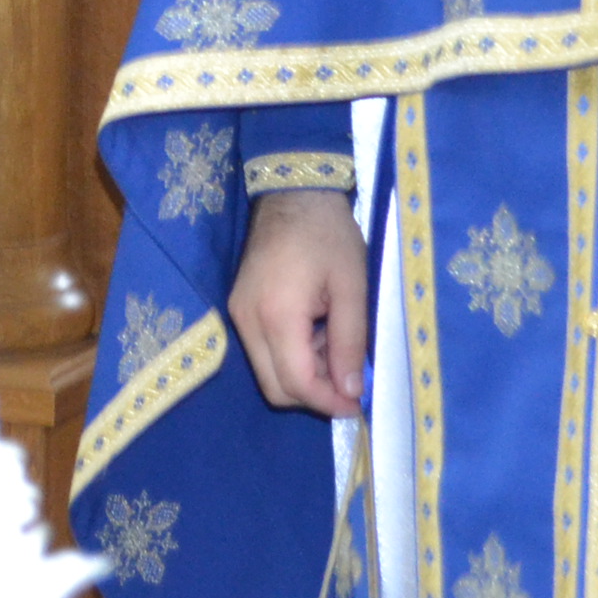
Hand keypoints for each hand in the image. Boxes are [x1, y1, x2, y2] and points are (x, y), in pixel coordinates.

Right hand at [227, 187, 370, 417]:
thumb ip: (350, 343)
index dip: (329, 402)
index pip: (297, 384)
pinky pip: (262, 351)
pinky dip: (291, 356)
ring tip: (335, 347)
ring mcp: (238, 314)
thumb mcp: (352, 288)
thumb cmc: (328, 235)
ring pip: (267, 372)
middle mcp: (247, 321)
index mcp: (277, 315)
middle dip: (314, 395)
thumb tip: (352, 391)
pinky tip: (316, 333)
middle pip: (275, 388)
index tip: (359, 404)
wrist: (293, 193)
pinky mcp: (239, 307)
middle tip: (349, 381)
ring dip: (303, 375)